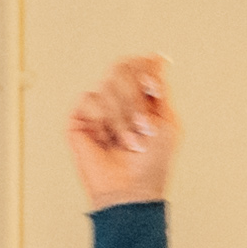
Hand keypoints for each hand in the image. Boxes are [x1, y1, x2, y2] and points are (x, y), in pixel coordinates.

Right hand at [63, 54, 178, 210]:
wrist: (131, 189)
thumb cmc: (152, 164)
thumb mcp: (168, 122)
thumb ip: (161, 89)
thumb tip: (157, 59)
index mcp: (139, 98)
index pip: (137, 64)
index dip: (146, 69)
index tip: (154, 89)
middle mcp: (117, 100)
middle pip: (121, 67)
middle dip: (135, 98)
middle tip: (144, 125)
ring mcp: (97, 108)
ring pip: (107, 85)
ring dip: (123, 116)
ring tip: (129, 142)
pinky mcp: (78, 119)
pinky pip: (89, 99)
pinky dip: (103, 121)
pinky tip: (106, 140)